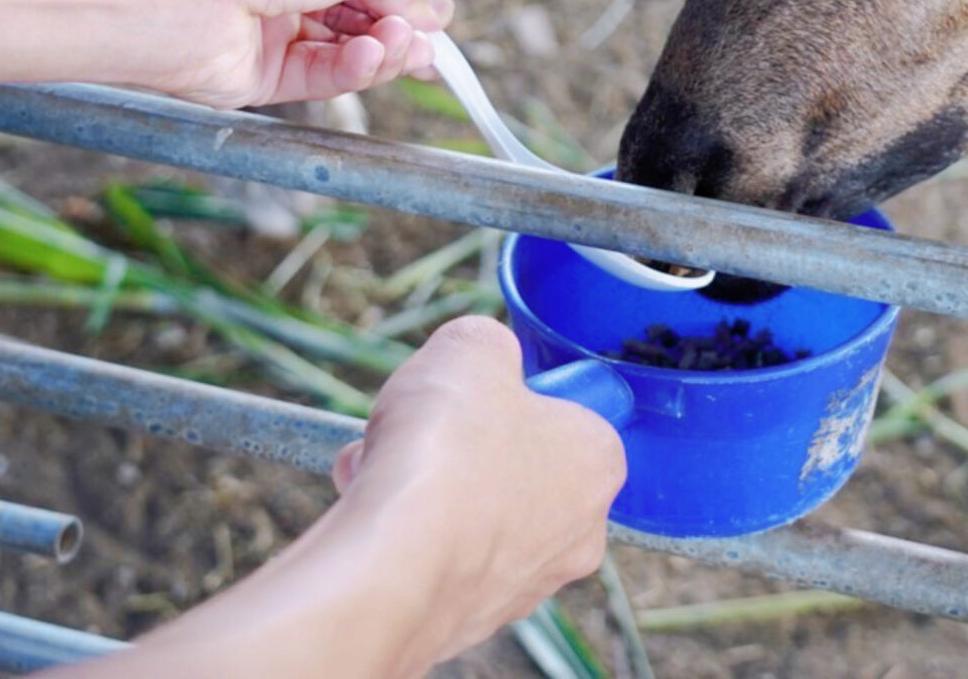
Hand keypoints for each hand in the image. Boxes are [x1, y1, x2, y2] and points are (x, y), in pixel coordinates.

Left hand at [0, 0, 451, 107]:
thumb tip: (434, 13)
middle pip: (350, 7)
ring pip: (336, 47)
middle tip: (428, 45)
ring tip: (407, 51)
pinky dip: (350, 72)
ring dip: (380, 51)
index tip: (434, 15)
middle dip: (396, 25)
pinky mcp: (249, 72)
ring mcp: (258, 21)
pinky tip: (373, 61)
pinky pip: (312, 77)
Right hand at [325, 315, 625, 666]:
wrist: (394, 564)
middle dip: (460, 446)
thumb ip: (488, 345)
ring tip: (378, 466)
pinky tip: (368, 512)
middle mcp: (577, 534)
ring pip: (470, 516)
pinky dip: (403, 534)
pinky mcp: (470, 623)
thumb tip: (482, 357)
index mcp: (598, 463)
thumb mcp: (469, 349)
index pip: (571, 417)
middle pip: (515, 469)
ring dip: (424, 487)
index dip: (515, 396)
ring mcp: (524, 587)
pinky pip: (435, 561)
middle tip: (418, 428)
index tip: (477, 393)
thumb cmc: (447, 447)